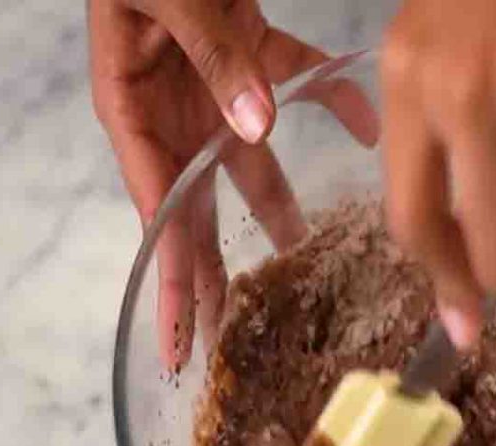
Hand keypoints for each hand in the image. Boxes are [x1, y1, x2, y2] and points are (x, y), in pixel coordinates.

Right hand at [89, 0, 377, 367]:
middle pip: (195, 205)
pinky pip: (291, 86)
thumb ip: (213, 58)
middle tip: (238, 332)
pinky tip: (361, 125)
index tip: (187, 343)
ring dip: (277, 202)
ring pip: (246, 158)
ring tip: (305, 248)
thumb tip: (257, 129)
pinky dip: (328, 103)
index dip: (174, 282)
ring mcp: (210, 84)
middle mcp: (170, 107)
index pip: (157, 214)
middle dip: (215, 267)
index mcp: (134, 108)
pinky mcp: (247, 52)